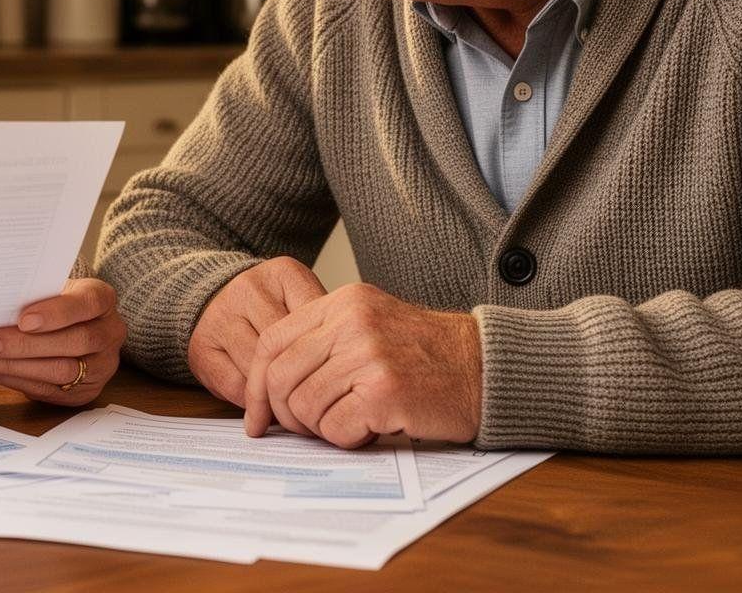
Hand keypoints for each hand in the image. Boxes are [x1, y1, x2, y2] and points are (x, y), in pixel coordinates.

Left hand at [0, 278, 124, 406]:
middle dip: (27, 345)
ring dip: (17, 366)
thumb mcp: (51, 289)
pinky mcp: (86, 391)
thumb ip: (33, 296)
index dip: (57, 313)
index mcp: (103, 299)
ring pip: (63, 371)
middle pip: (76, 341)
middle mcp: (110, 332)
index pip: (88, 303)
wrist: (73, 326)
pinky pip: (51, 390)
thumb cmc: (55, 302)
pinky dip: (16, 380)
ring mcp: (102, 365)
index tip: (23, 319)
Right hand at [187, 257, 325, 405]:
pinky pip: (236, 386)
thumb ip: (322, 326)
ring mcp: (220, 318)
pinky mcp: (201, 349)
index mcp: (282, 274)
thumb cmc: (268, 307)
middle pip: (286, 347)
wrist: (209, 297)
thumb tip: (348, 369)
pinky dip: (253, 400)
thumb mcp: (300, 302)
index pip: (313, 321)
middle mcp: (247, 289)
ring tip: (292, 403)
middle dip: (301, 377)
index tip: (335, 373)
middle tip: (316, 397)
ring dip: (277, 394)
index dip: (325, 354)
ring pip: (260, 369)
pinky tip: (263, 400)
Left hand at [242, 283, 481, 448]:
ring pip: (304, 408)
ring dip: (323, 429)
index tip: (258, 418)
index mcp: (341, 302)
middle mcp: (350, 322)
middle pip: (279, 379)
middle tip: (309, 430)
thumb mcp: (371, 325)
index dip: (255, 385)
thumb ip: (323, 342)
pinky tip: (372, 429)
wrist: (486, 368)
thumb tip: (269, 386)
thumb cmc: (428, 356)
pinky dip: (347, 440)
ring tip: (355, 422)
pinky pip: (335, 429)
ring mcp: (367, 356)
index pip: (271, 342)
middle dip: (285, 416)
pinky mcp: (384, 392)